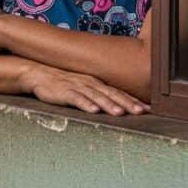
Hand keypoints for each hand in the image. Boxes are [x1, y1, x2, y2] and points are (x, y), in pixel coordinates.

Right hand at [20, 65, 147, 115]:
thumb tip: (116, 105)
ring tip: (120, 113)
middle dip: (127, 103)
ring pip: (96, 96)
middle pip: (112, 94)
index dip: (133, 101)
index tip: (148, 109)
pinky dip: (85, 104)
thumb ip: (98, 94)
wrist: (39, 74)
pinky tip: (93, 110)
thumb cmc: (63, 83)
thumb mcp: (83, 86)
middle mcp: (90, 84)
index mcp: (96, 83)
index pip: (118, 93)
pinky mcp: (64, 92)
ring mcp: (77, 87)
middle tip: (141, 112)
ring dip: (109, 104)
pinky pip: (76, 99)